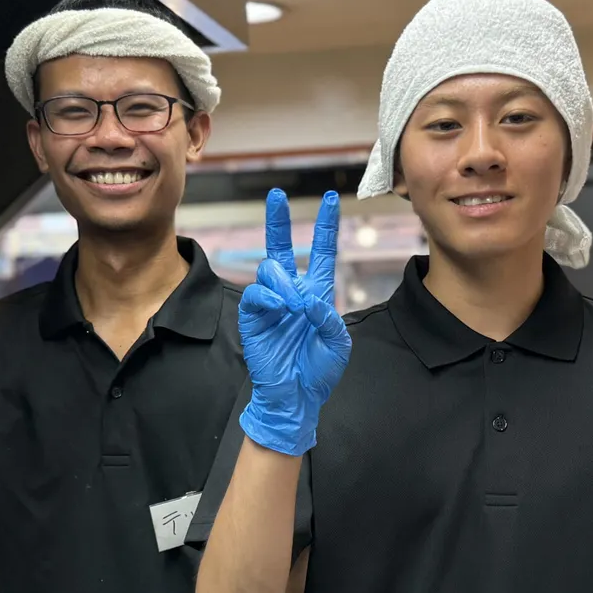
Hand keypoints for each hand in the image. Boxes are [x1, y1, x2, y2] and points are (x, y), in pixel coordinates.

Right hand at [238, 189, 349, 455]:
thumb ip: (329, 318)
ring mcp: (271, 304)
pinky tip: (279, 308)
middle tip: (277, 196)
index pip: (321, 252)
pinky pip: (255, 294)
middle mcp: (292, 293)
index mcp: (317, 294)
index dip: (326, 226)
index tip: (331, 199)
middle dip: (278, 221)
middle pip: (282, 248)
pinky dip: (268, 297)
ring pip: (269, 269)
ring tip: (293, 304)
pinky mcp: (253, 317)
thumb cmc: (319, 371)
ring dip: (283, 281)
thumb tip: (308, 299)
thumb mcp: (339, 344)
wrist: (296, 397)